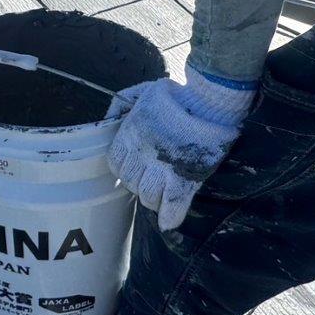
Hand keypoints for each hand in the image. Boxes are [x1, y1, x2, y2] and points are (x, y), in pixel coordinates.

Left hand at [106, 67, 255, 230]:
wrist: (206, 102)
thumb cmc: (174, 96)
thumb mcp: (139, 92)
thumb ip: (119, 106)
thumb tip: (108, 121)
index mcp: (128, 135)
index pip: (116, 163)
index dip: (125, 168)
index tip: (135, 168)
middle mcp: (141, 155)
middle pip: (131, 182)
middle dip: (138, 184)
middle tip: (150, 181)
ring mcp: (162, 169)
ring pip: (148, 196)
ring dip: (153, 200)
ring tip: (161, 196)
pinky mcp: (184, 178)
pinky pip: (172, 205)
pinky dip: (169, 217)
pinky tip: (168, 222)